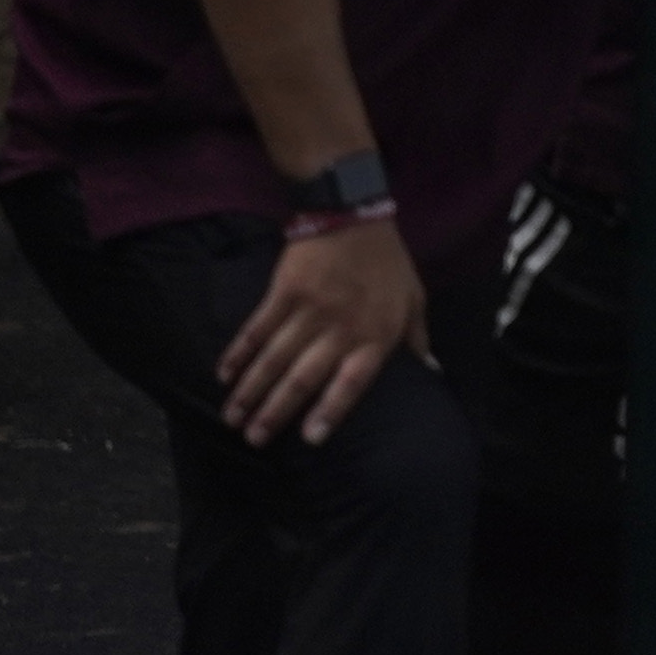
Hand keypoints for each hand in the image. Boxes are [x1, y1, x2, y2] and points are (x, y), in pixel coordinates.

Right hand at [217, 215, 426, 445]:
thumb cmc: (388, 263)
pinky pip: (257, 329)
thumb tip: (432, 372)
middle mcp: (341, 327)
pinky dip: (239, 353)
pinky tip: (223, 375)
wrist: (355, 215)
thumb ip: (418, 338)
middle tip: (254, 438)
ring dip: (250, 390)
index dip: (330, 411)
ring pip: (275, 359)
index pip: (352, 382)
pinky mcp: (284, 292)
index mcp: (375, 334)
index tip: (309, 439)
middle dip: (275, 411)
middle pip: (303, 377)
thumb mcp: (414, 299)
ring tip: (232, 417)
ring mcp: (310, 310)